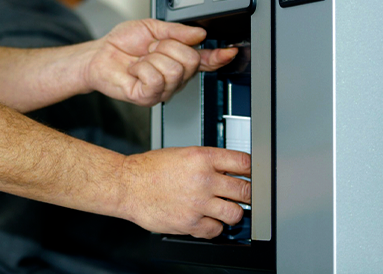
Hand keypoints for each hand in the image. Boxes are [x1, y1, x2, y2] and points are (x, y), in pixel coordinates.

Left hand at [86, 19, 237, 105]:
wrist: (99, 56)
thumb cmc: (123, 44)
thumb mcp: (152, 28)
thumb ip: (177, 31)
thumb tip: (199, 34)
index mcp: (179, 58)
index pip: (206, 60)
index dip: (220, 56)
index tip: (231, 51)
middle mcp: (175, 76)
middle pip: (189, 60)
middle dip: (167, 46)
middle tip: (151, 48)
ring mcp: (163, 89)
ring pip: (173, 69)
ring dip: (152, 57)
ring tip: (142, 59)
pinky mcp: (148, 97)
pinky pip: (155, 78)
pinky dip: (141, 67)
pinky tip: (136, 69)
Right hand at [119, 146, 250, 238]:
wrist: (128, 185)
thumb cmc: (151, 168)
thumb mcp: (184, 153)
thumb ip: (208, 161)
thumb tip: (229, 169)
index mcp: (203, 157)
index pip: (243, 163)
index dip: (253, 170)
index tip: (254, 175)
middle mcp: (203, 179)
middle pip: (245, 190)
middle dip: (248, 194)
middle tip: (246, 195)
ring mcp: (198, 203)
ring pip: (235, 213)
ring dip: (234, 212)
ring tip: (227, 209)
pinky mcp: (189, 223)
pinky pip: (216, 230)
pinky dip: (215, 227)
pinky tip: (208, 219)